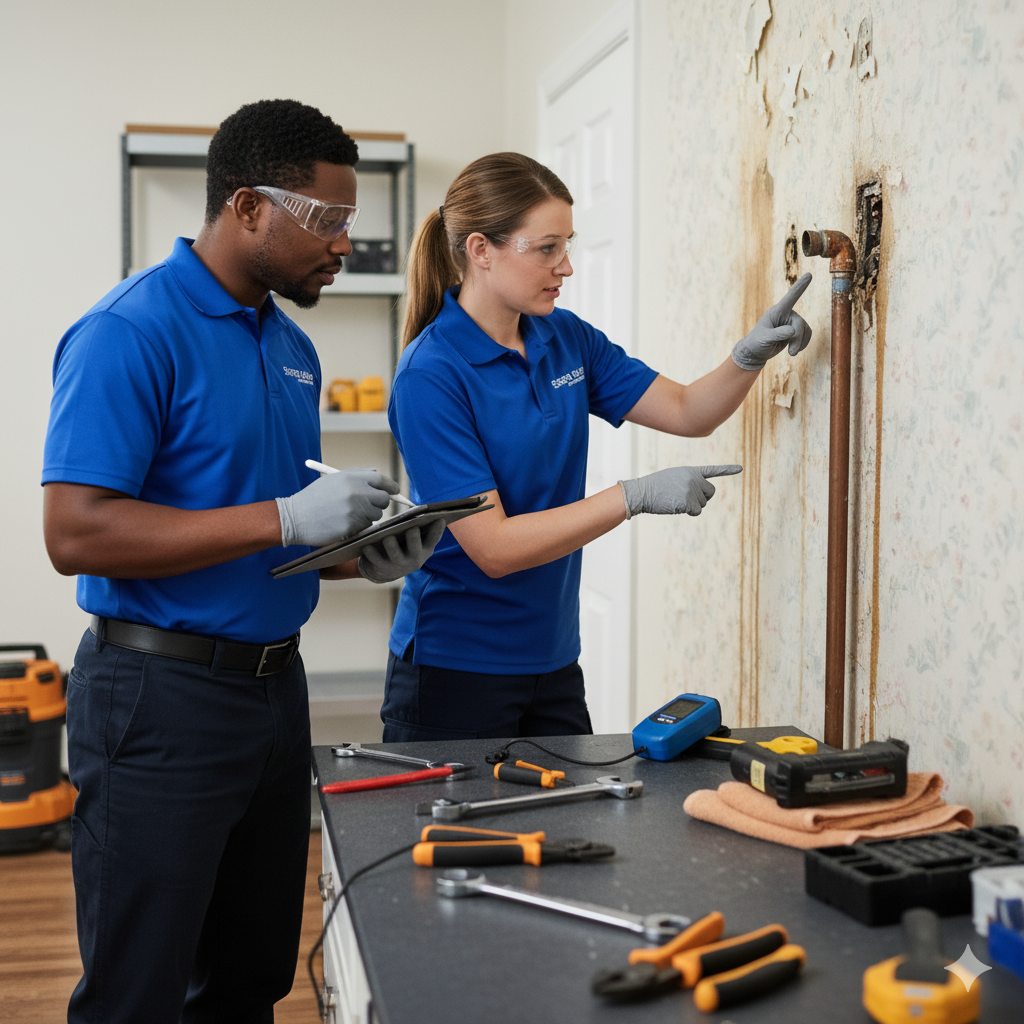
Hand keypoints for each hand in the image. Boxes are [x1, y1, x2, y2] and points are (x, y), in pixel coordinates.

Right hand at [276, 469, 397, 546]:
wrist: (295, 517)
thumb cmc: (314, 497)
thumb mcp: (333, 479)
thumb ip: (357, 475)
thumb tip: (378, 475)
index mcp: (352, 478)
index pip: (381, 480)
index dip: (390, 486)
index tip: (394, 491)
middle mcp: (356, 493)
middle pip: (384, 499)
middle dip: (379, 503)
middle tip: (368, 505)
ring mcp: (355, 511)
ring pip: (376, 515)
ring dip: (368, 515)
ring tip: (348, 514)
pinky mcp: (352, 527)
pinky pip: (366, 527)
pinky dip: (359, 526)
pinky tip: (343, 523)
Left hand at [358, 519, 445, 583]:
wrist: (390, 569)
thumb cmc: (406, 546)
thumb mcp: (417, 541)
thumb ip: (422, 529)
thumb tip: (425, 510)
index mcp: (425, 550)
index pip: (434, 539)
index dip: (438, 530)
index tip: (439, 517)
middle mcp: (414, 559)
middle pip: (415, 548)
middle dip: (413, 538)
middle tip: (411, 528)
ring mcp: (399, 564)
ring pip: (396, 556)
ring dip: (392, 546)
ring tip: (387, 537)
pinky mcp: (383, 568)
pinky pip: (376, 561)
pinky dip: (372, 553)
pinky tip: (367, 545)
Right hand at [619, 465, 742, 517]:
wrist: (642, 492)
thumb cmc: (655, 487)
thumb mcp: (674, 478)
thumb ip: (690, 482)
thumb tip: (701, 498)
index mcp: (691, 470)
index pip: (713, 470)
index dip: (727, 470)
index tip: (740, 468)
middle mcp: (694, 478)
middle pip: (710, 493)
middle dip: (702, 498)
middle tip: (685, 497)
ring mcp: (692, 489)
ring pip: (703, 504)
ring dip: (691, 506)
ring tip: (675, 499)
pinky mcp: (689, 501)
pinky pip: (696, 511)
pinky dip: (688, 512)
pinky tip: (675, 505)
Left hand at [731, 273, 812, 370]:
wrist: (756, 351)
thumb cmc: (757, 343)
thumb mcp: (764, 339)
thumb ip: (777, 334)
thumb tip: (792, 331)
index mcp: (776, 311)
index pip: (790, 297)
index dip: (800, 286)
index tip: (809, 275)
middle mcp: (786, 314)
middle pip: (799, 323)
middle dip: (797, 339)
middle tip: (791, 353)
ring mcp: (791, 322)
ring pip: (805, 330)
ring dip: (800, 343)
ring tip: (791, 353)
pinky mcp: (796, 330)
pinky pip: (807, 335)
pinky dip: (803, 344)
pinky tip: (795, 350)